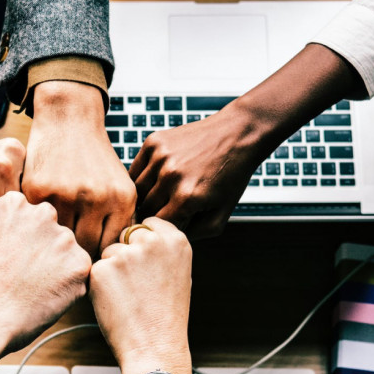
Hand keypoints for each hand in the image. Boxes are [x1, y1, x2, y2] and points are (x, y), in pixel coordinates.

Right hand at [0, 191, 91, 352]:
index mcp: (15, 204)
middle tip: (25, 276)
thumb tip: (23, 233)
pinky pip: (79, 274)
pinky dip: (68, 287)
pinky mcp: (80, 264)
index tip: (11, 258)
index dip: (22, 241)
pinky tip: (46, 297)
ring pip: (67, 252)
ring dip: (57, 268)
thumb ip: (8, 228)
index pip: (29, 217)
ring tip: (33, 289)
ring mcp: (64, 238)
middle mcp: (43, 213)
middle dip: (43, 250)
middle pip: (51, 231)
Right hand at [23, 81, 135, 257]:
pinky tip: (38, 226)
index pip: (110, 248)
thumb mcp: (119, 186)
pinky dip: (38, 226)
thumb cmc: (95, 159)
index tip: (90, 258)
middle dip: (78, 254)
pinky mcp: (38, 191)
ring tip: (53, 244)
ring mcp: (65, 194)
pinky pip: (38, 223)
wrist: (69, 120)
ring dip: (55, 243)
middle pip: (86, 249)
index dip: (100, 257)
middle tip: (69, 256)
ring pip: (60, 240)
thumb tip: (113, 261)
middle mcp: (96, 198)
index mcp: (121, 199)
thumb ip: (118, 221)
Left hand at [89, 219, 191, 373]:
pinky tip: (116, 302)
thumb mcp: (178, 273)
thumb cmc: (165, 316)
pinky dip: (100, 285)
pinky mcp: (102, 269)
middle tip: (137, 285)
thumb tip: (139, 233)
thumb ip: (161, 249)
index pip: (148, 223)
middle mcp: (151, 242)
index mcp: (175, 240)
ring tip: (129, 296)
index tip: (145, 261)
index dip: (142, 242)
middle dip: (126, 253)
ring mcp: (125, 254)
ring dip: (112, 270)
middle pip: (126, 235)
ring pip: (108, 252)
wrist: (154, 347)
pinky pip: (95, 270)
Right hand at [129, 104, 263, 239]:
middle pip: (144, 209)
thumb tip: (168, 240)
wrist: (238, 133)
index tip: (168, 226)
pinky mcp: (154, 142)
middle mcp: (170, 176)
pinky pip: (135, 170)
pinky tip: (156, 179)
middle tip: (164, 212)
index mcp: (186, 197)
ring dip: (145, 197)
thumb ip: (196, 234)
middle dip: (153, 214)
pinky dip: (141, 178)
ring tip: (160, 196)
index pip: (157, 226)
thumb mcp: (222, 214)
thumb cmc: (231, 176)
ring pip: (136, 190)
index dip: (162, 229)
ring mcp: (160, 157)